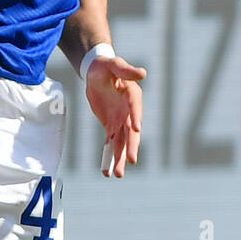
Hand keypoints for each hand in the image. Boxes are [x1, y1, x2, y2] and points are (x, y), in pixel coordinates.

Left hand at [85, 54, 145, 177]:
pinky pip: (111, 143)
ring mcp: (121, 120)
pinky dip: (109, 155)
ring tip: (117, 175)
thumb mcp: (113, 64)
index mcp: (132, 96)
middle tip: (130, 161)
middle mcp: (129, 112)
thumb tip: (143, 73)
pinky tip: (107, 170)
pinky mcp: (111, 125)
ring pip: (121, 142)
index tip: (135, 129)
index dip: (135, 117)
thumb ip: (125, 69)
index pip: (135, 108)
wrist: (98, 73)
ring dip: (119, 158)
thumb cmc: (106, 66)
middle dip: (130, 146)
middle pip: (131, 132)